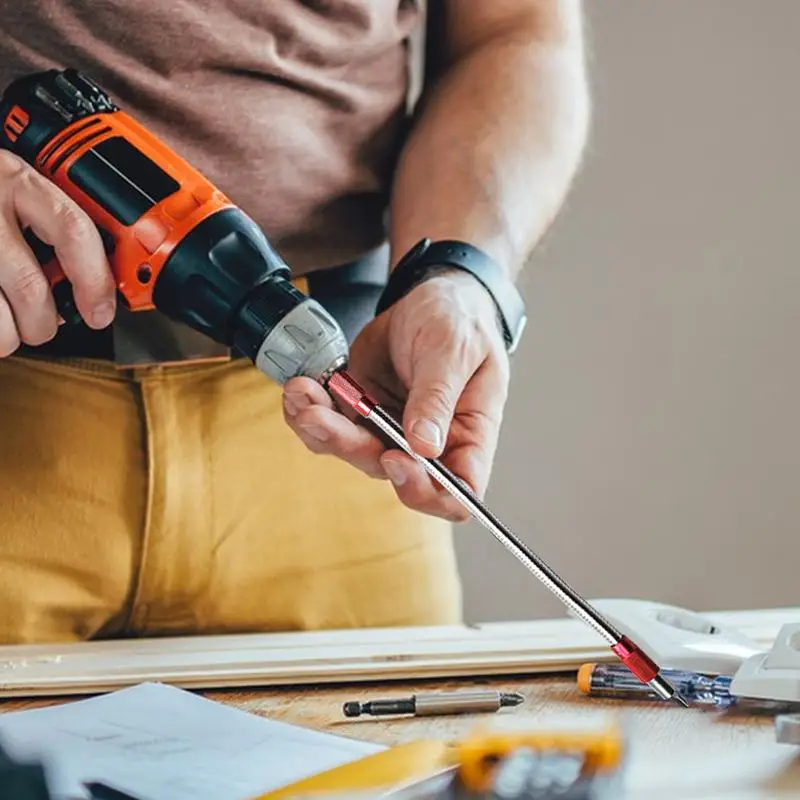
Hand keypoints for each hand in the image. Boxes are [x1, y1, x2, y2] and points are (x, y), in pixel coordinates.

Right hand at [0, 151, 115, 355]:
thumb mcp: (15, 193)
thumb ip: (53, 231)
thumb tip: (94, 292)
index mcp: (17, 182)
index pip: (73, 231)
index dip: (95, 280)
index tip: (101, 312)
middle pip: (31, 287)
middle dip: (44, 323)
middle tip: (42, 325)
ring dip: (9, 336)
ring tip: (7, 325)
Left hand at [282, 270, 510, 520]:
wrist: (429, 298)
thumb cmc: (461, 322)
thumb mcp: (455, 350)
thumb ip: (438, 397)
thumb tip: (424, 448)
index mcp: (469, 436)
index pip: (457, 491)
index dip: (425, 490)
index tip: (393, 458)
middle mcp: (428, 444)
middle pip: (390, 474)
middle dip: (350, 446)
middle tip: (321, 415)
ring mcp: (390, 431)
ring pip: (351, 451)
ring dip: (321, 428)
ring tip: (302, 394)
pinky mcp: (360, 413)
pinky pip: (329, 427)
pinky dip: (308, 410)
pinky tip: (299, 389)